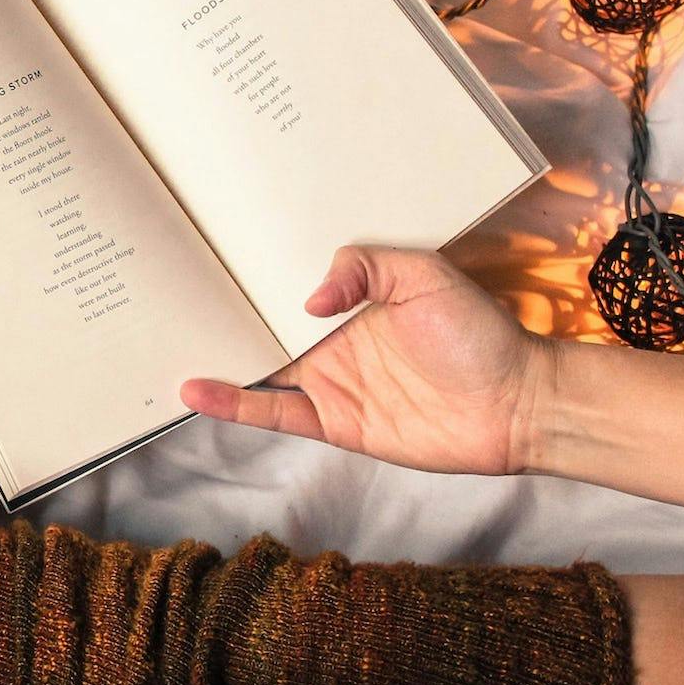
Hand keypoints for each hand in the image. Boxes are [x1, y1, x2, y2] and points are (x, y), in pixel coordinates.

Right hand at [180, 246, 549, 475]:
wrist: (518, 403)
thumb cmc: (480, 335)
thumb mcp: (426, 276)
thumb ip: (367, 268)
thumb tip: (308, 300)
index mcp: (352, 304)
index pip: (287, 289)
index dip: (249, 279)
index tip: (208, 261)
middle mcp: (332, 342)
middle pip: (263, 329)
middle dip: (220, 317)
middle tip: (168, 300)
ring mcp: (330, 384)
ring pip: (259, 371)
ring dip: (216, 361)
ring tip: (166, 345)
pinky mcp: (334, 422)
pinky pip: (275, 412)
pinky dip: (234, 404)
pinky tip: (198, 392)